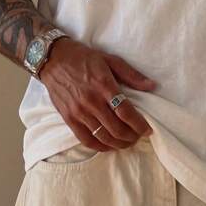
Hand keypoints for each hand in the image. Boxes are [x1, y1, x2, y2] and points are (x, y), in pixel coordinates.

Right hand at [39, 37, 155, 151]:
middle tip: (139, 136)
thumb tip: (152, 86)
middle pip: (116, 128)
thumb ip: (132, 75)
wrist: (54, 59)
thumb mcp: (110, 60)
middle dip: (132, 136)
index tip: (148, 130)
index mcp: (104, 85)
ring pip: (103, 137)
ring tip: (127, 142)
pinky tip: (109, 145)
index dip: (139, 124)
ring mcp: (79, 112)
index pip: (126, 111)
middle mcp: (92, 101)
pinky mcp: (68, 118)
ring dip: (119, 143)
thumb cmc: (84, 58)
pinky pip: (86, 139)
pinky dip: (100, 146)